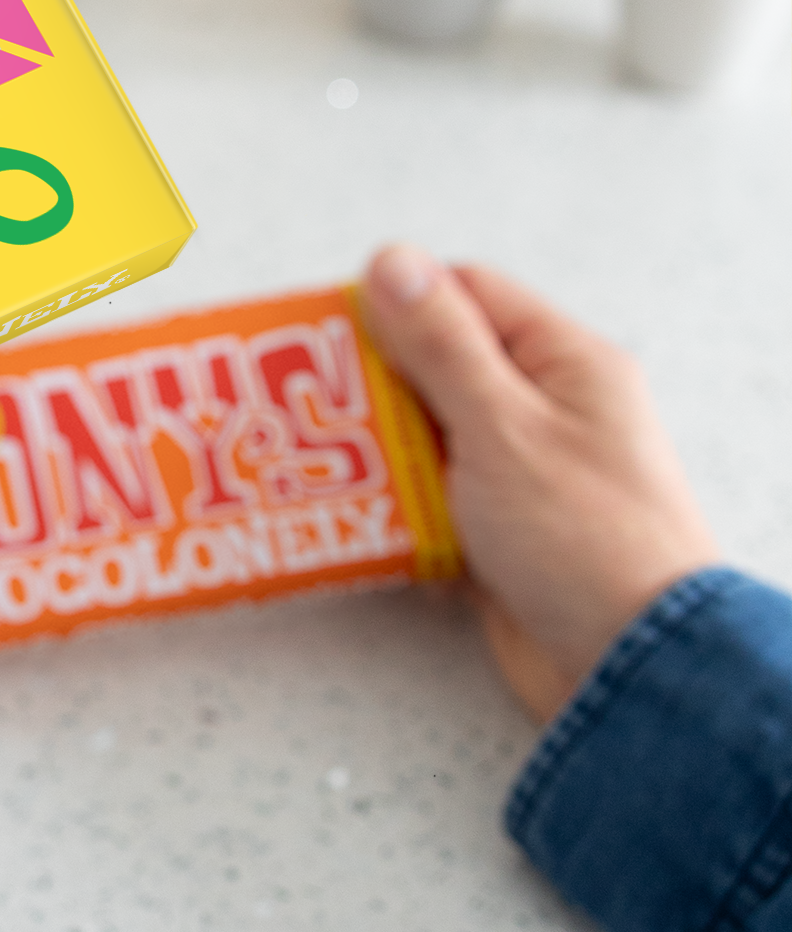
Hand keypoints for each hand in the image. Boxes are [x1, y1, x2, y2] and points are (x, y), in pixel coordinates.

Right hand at [360, 246, 717, 722]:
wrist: (627, 670)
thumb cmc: (585, 540)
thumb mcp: (502, 426)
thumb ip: (442, 344)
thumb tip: (391, 261)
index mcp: (562, 363)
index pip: (463, 294)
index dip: (394, 303)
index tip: (329, 329)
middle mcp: (543, 408)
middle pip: (432, 365)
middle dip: (369, 384)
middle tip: (304, 400)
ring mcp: (519, 471)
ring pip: (421, 435)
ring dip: (374, 452)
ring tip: (318, 462)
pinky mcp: (496, 529)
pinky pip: (427, 496)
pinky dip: (391, 503)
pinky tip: (352, 513)